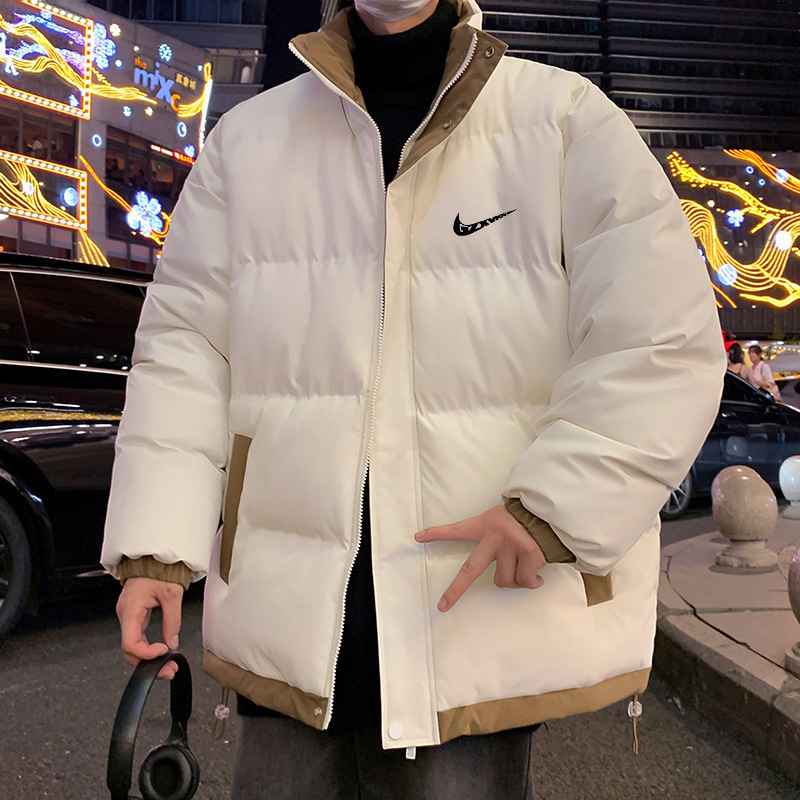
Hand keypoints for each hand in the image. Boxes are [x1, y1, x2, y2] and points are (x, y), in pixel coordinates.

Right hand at [116, 577, 183, 679]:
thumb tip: (172, 642)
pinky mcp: (134, 616)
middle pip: (130, 649)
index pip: (130, 643)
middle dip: (148, 663)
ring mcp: (129, 616)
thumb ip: (172, 619)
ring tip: (167, 666)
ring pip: (133, 645)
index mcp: (130, 610)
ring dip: (148, 658)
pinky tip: (160, 653)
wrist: (153, 559)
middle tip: (168, 670)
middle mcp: (126, 615)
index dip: (145, 653)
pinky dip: (147, 648)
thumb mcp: (172, 594)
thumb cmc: (158, 571)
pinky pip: (137, 637)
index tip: (162, 652)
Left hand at [415, 505, 545, 612]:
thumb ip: (493, 540)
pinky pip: (525, 581)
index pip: (457, 529)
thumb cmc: (526, 520)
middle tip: (443, 604)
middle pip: (471, 569)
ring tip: (524, 567)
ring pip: (504, 581)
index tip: (418, 537)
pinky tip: (537, 573)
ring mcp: (512, 546)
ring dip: (514, 580)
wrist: (552, 512)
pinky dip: (531, 581)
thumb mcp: (503, 520)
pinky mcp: (530, 554)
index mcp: (486, 524)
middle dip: (455, 590)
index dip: (437, 534)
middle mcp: (496, 535)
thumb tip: (498, 574)